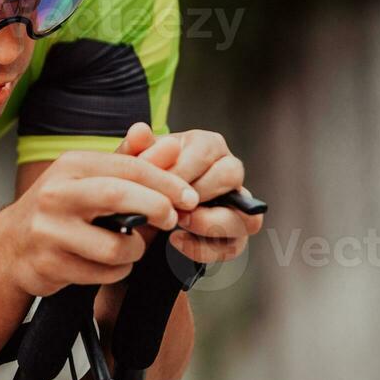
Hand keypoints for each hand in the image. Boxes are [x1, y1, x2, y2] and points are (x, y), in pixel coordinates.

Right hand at [4, 139, 198, 296]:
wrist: (10, 246)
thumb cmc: (61, 209)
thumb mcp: (91, 178)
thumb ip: (133, 163)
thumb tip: (173, 146)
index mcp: (70, 166)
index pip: (128, 166)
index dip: (166, 181)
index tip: (189, 196)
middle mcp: (56, 194)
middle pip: (118, 196)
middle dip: (156, 208)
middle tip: (172, 219)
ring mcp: (49, 230)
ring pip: (116, 245)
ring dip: (135, 250)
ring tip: (130, 247)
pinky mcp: (49, 264)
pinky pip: (104, 272)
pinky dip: (117, 271)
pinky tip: (107, 264)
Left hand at [124, 123, 262, 264]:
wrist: (144, 206)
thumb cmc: (145, 176)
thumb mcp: (134, 161)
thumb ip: (134, 147)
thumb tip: (140, 131)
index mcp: (208, 145)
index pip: (207, 151)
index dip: (180, 170)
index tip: (157, 183)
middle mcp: (228, 170)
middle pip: (232, 176)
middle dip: (199, 192)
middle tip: (170, 202)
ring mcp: (236, 204)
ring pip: (245, 214)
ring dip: (208, 222)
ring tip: (178, 221)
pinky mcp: (232, 234)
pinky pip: (233, 246)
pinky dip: (204, 248)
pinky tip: (175, 240)